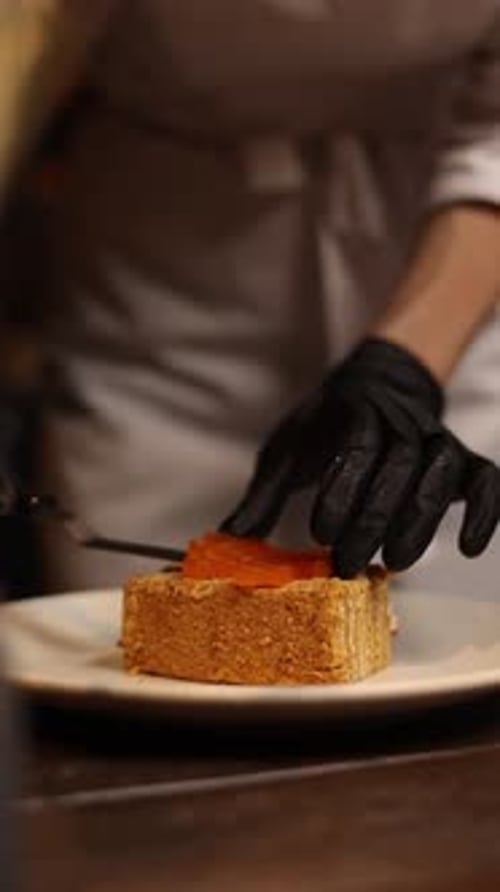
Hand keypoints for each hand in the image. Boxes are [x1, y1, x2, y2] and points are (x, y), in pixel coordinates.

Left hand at [222, 338, 499, 577]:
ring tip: (393, 563)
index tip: (320, 534)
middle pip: (396, 469)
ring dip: (419, 522)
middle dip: (372, 521)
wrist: (376, 383)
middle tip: (348, 565)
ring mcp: (436, 439)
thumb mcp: (289, 449)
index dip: (341, 493)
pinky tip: (468, 548)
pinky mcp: (462, 458)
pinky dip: (485, 512)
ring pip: (439, 476)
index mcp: (354, 414)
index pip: (354, 450)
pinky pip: (487, 481)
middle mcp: (401, 423)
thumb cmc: (327, 425)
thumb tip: (231, 537)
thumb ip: (266, 493)